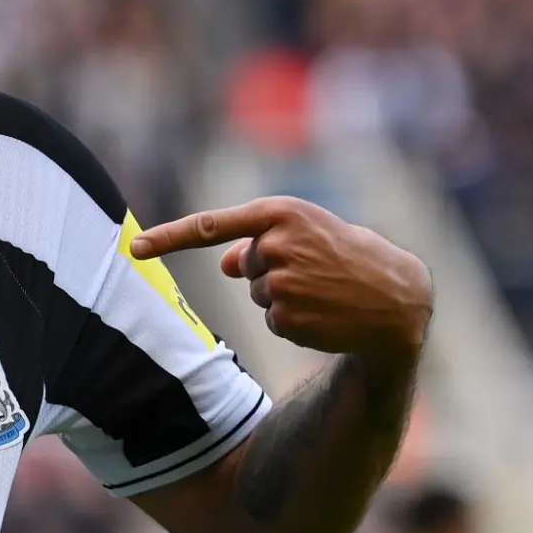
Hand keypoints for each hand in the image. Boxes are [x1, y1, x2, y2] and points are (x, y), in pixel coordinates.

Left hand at [129, 196, 431, 362]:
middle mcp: (275, 244)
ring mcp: (281, 281)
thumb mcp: (308, 234)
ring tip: (324, 290)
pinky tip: (325, 313)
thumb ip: (261, 241)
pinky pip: (272, 320)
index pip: (211, 225)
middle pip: (244, 266)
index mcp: (279, 212)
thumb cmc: (350, 256)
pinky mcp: (287, 315)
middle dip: (272, 271)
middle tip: (317, 269)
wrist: (397, 298)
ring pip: (258, 295)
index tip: (134, 247)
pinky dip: (294, 320)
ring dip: (284, 297)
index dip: (168, 237)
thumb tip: (224, 262)